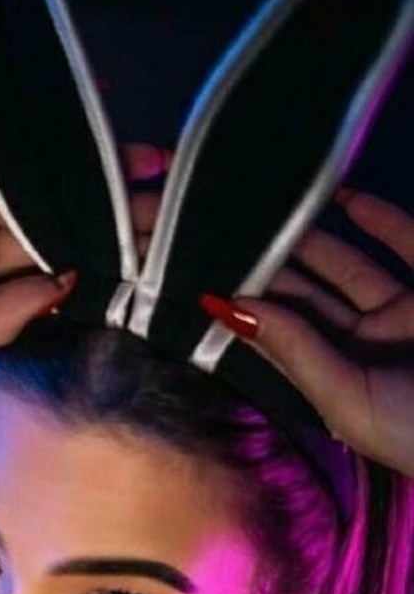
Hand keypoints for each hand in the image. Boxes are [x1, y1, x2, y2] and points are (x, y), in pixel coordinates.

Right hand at [0, 97, 165, 362]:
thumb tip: (65, 286)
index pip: (44, 253)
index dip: (93, 253)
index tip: (149, 257)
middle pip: (50, 204)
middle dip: (106, 204)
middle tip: (169, 206)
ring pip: (31, 162)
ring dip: (86, 162)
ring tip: (150, 166)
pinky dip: (32, 120)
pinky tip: (82, 123)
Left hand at [205, 191, 413, 475]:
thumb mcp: (348, 399)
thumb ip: (294, 352)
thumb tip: (231, 308)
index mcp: (332, 379)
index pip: (277, 335)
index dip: (243, 306)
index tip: (201, 271)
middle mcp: (360, 344)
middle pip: (306, 295)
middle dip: (268, 264)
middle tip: (224, 226)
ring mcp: (400, 313)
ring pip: (347, 264)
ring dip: (312, 235)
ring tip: (268, 205)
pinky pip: (405, 242)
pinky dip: (376, 217)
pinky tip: (340, 194)